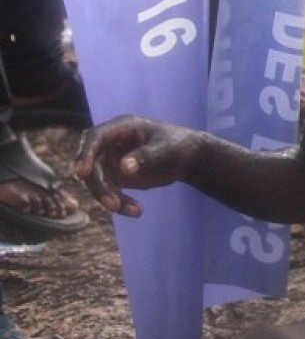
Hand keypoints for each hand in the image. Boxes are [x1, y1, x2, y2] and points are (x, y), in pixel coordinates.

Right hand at [76, 116, 199, 217]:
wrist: (188, 158)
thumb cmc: (178, 145)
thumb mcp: (166, 149)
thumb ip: (146, 156)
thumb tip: (123, 168)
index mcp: (122, 127)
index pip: (95, 137)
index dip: (86, 154)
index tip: (82, 173)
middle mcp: (111, 143)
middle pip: (92, 164)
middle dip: (99, 186)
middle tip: (113, 205)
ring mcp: (111, 160)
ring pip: (98, 182)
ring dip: (110, 198)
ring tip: (136, 211)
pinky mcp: (115, 176)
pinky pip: (109, 191)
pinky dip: (120, 203)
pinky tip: (136, 210)